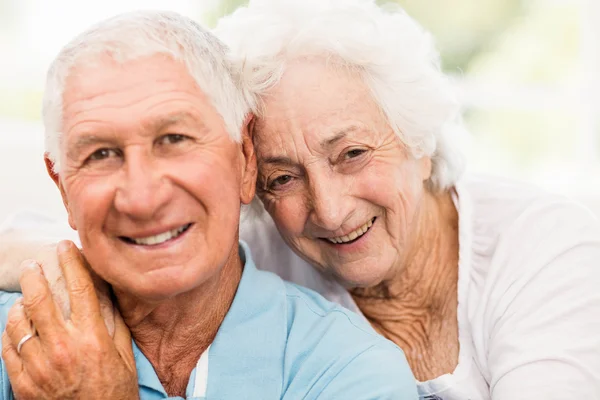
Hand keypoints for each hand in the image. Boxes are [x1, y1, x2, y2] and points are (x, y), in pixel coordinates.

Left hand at [1, 241, 137, 399]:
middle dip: (33, 275)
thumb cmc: (114, 393)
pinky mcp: (24, 382)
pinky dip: (11, 332)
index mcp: (92, 338)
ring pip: (19, 322)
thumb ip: (114, 324)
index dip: (71, 262)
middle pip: (40, 299)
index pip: (79, 288)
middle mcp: (63, 347)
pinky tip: (18, 326)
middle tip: (31, 265)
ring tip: (24, 298)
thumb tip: (106, 295)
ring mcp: (40, 366)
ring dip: (20, 304)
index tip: (66, 247)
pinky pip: (8, 348)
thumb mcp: (123, 356)